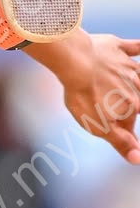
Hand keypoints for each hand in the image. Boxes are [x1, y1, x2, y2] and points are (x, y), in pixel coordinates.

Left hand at [41, 31, 139, 164]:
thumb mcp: (100, 126)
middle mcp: (137, 84)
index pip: (132, 120)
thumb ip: (121, 142)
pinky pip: (134, 47)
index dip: (124, 129)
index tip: (119, 131)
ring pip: (139, 75)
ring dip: (137, 81)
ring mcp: (128, 64)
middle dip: (128, 106)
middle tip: (106, 107)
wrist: (75, 61)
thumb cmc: (86, 96)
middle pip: (136, 99)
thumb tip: (138, 159)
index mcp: (134, 104)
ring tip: (128, 87)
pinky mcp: (117, 47)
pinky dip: (137, 49)